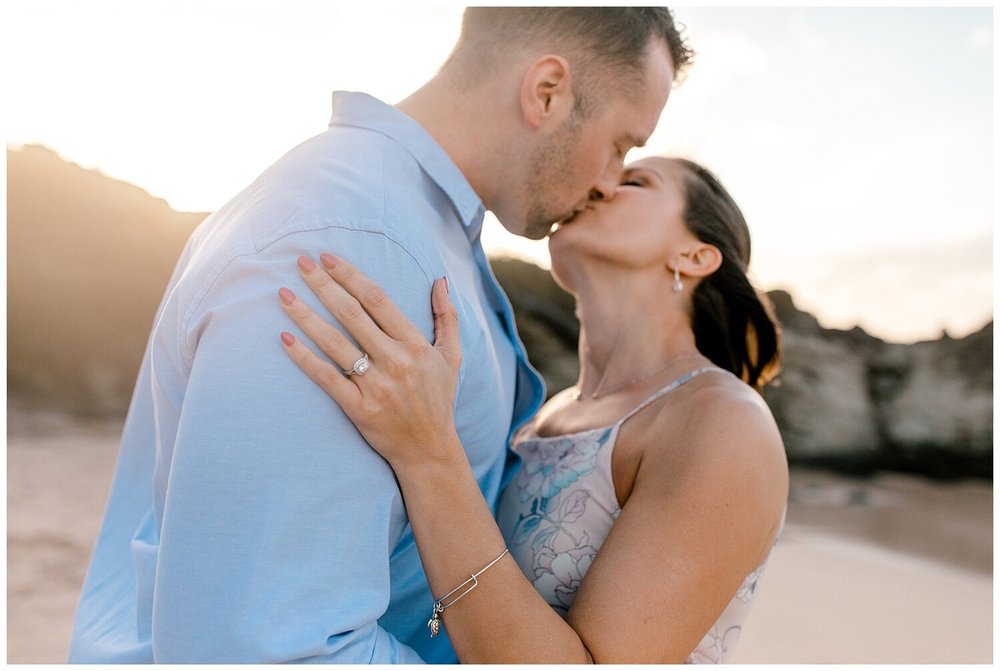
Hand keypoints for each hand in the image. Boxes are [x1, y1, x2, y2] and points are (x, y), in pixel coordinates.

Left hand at [278, 253, 462, 468]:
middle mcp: (395, 362)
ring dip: (306, 316)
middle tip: (299, 262)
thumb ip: (447, 317)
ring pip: (334, 343)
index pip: (378, 300)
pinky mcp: (358, 408)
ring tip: (283, 295)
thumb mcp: (452, 357)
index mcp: (415, 345)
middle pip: (352, 315)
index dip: (351, 276)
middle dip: (323, 285)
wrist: (428, 449)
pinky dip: (304, 358)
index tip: (328, 257)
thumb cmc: (438, 399)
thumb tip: (440, 280)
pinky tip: (285, 339)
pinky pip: (326, 378)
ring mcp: (375, 385)